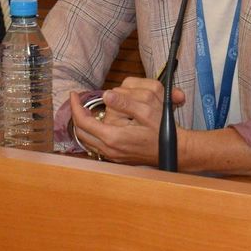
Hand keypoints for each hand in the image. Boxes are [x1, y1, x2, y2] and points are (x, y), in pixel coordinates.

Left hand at [69, 77, 184, 165]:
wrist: (176, 151)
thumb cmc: (163, 129)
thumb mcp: (148, 109)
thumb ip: (126, 102)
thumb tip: (106, 95)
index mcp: (113, 137)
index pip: (83, 121)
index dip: (76, 106)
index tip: (74, 94)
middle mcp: (109, 149)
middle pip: (81, 132)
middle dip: (76, 114)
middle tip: (78, 100)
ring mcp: (113, 155)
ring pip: (87, 139)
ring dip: (84, 124)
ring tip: (86, 109)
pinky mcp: (117, 156)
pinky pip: (96, 143)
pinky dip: (93, 131)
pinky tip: (100, 122)